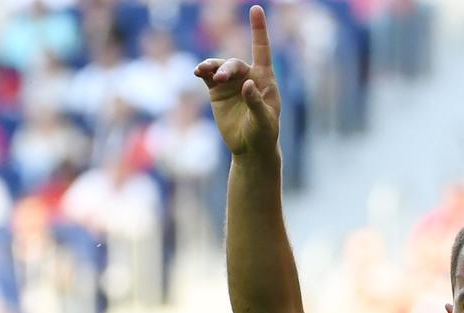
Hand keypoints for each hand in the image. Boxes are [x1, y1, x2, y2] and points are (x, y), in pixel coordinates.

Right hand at [194, 4, 281, 155]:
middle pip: (235, 63)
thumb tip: (248, 84)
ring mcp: (231, 82)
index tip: (255, 9)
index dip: (258, 30)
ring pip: (219, 67)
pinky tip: (198, 71)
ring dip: (211, 67)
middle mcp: (247, 76)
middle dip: (227, 68)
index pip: (262, 50)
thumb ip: (256, 102)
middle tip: (220, 78)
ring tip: (203, 71)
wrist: (250, 147)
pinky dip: (203, 70)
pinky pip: (208, 75)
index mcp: (265, 79)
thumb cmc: (264, 133)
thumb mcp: (264, 121)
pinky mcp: (216, 91)